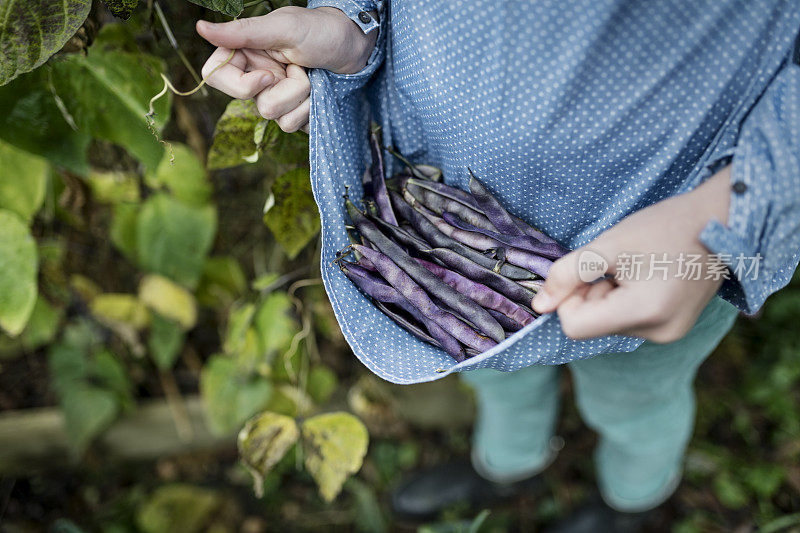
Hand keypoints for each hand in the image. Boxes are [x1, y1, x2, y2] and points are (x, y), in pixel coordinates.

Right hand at [196, 6, 377, 132]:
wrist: (356, 48)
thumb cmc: (322, 30)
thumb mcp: (283, 27)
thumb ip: (243, 32)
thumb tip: (200, 28)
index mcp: (245, 52)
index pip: (215, 76)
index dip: (241, 84)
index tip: (269, 75)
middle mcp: (256, 75)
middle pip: (251, 101)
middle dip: (284, 89)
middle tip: (300, 68)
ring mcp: (275, 96)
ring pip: (274, 116)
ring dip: (302, 97)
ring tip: (313, 76)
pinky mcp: (293, 112)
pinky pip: (291, 125)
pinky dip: (310, 109)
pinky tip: (319, 92)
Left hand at [532, 166, 732, 343]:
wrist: (719, 220)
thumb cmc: (662, 227)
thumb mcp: (606, 245)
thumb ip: (567, 274)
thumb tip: (539, 306)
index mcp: (643, 313)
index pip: (574, 327)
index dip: (568, 298)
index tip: (585, 272)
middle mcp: (658, 333)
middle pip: (591, 326)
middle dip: (591, 294)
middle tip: (615, 264)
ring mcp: (668, 334)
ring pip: (608, 323)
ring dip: (608, 295)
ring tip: (634, 268)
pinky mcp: (673, 329)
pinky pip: (628, 321)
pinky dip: (625, 299)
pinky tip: (645, 277)